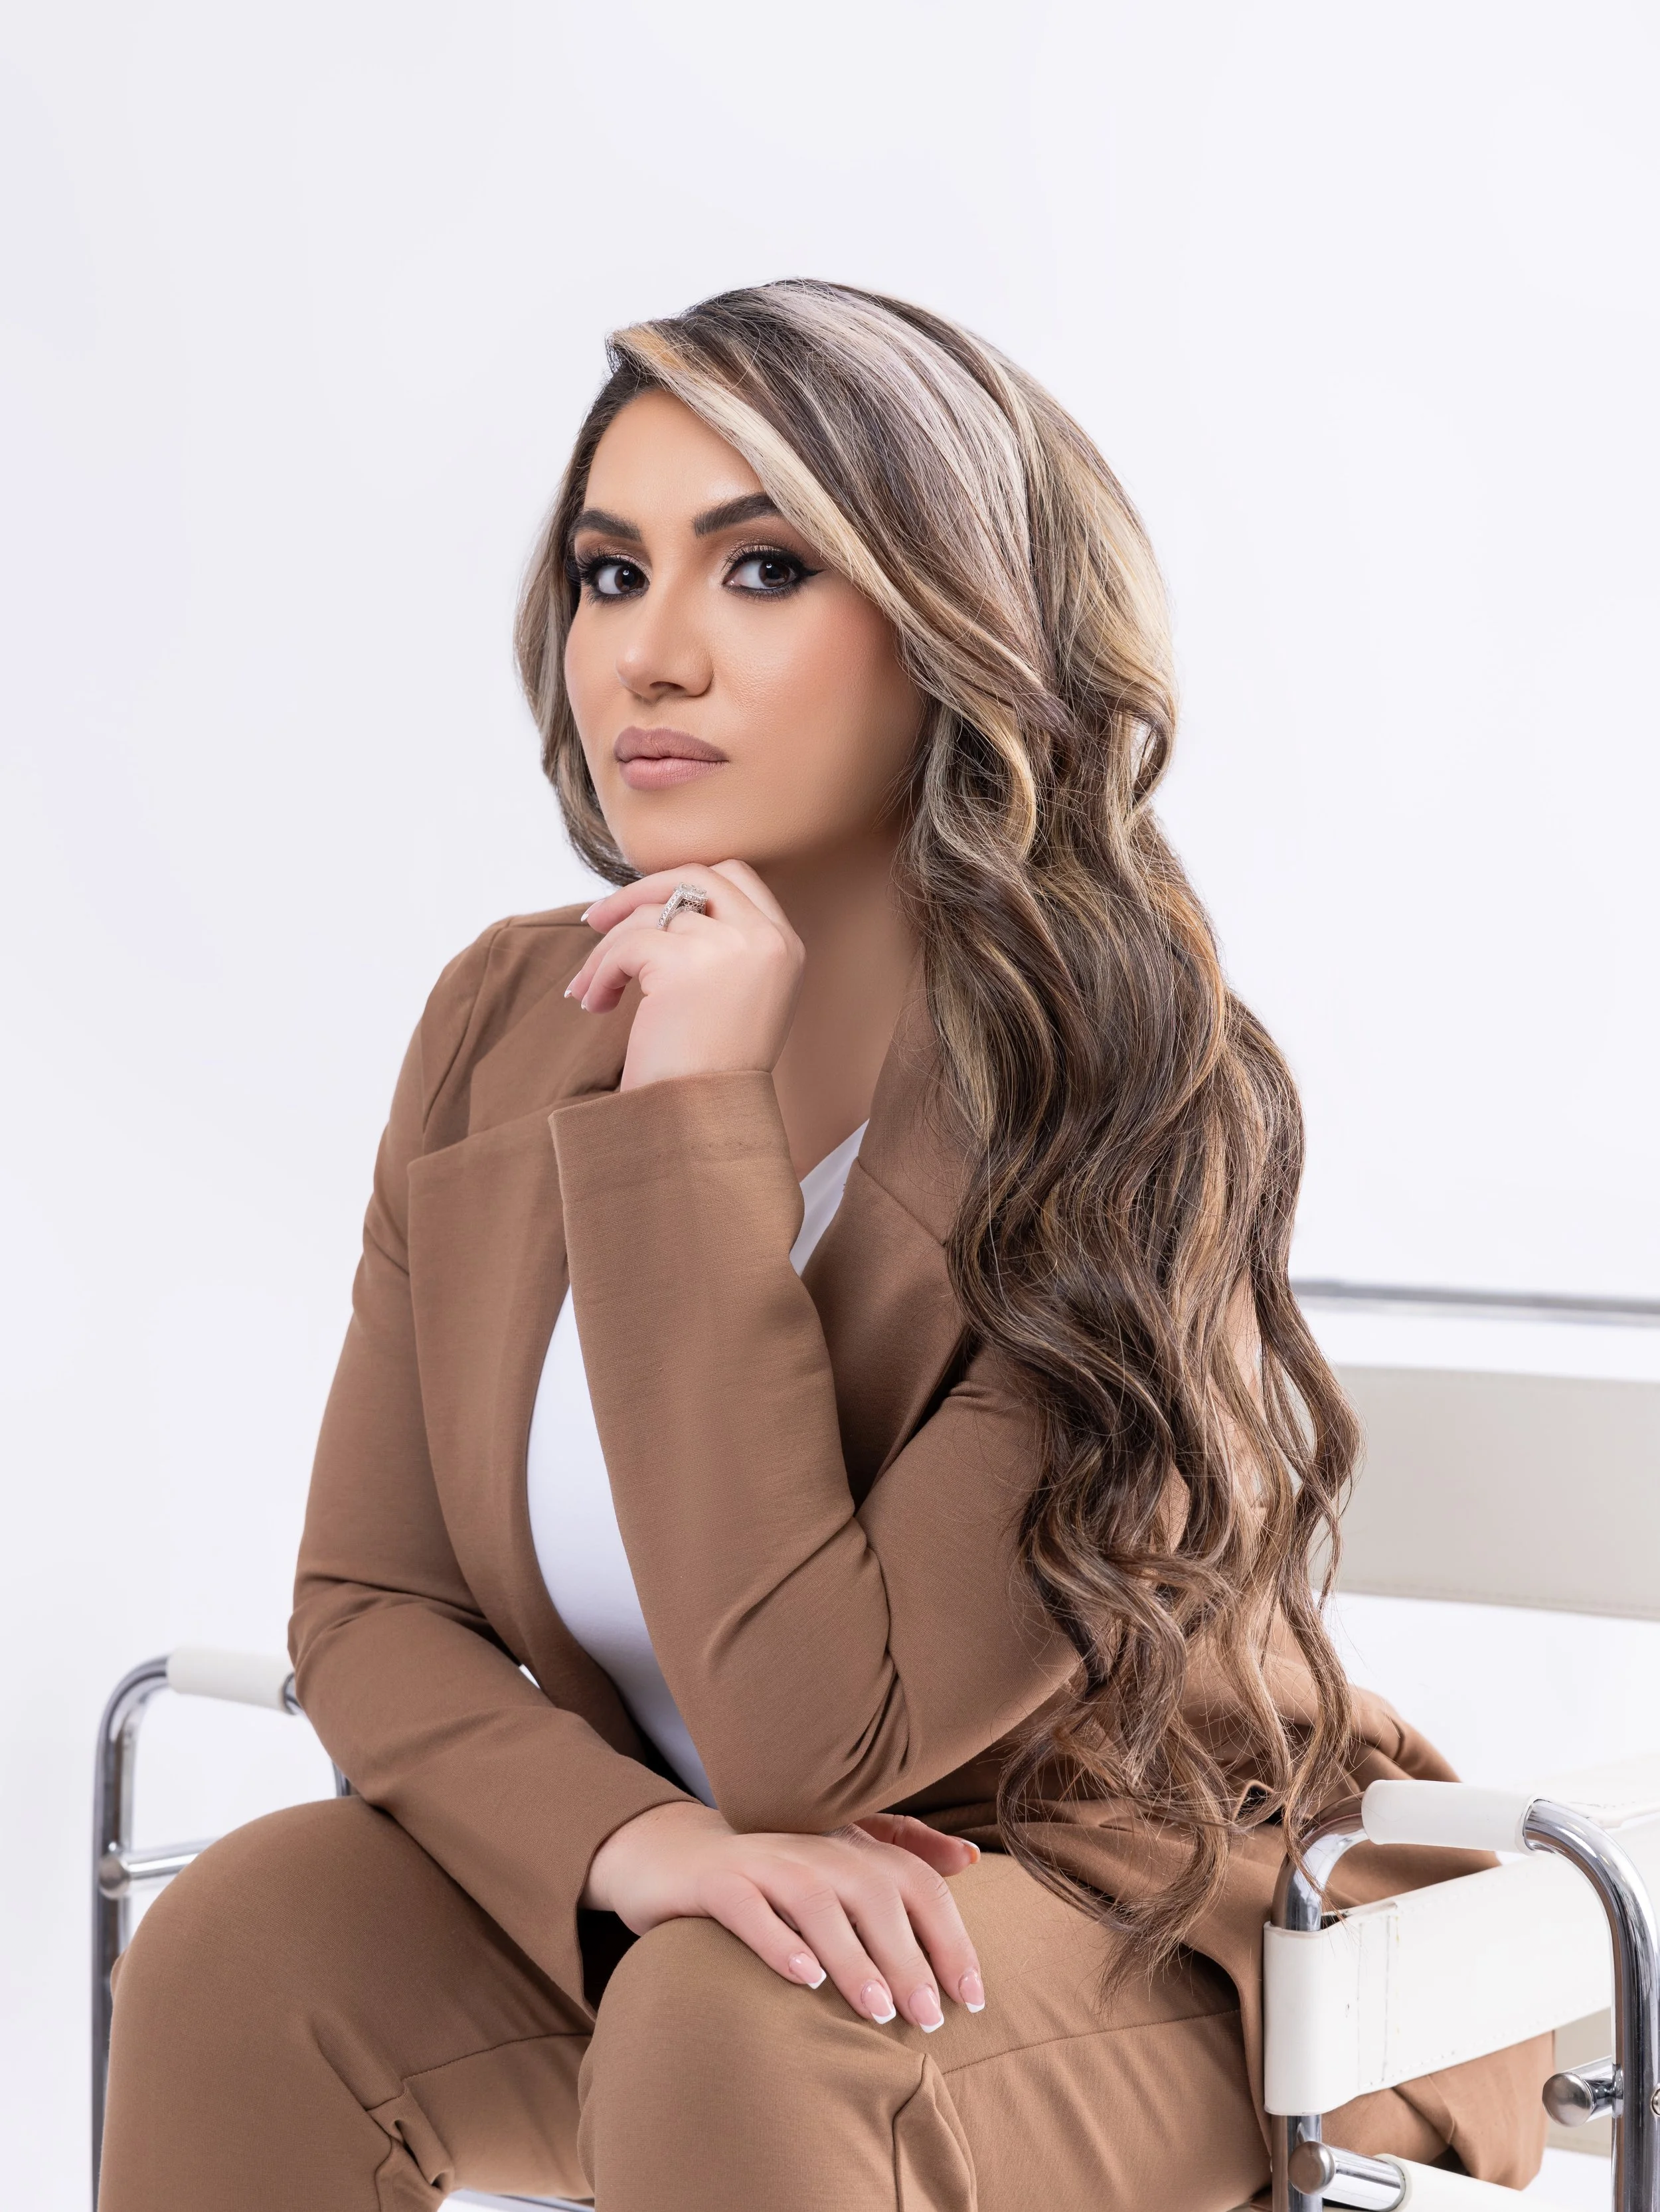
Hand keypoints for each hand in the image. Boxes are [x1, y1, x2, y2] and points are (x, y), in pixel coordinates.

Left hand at [566, 861, 803, 1092]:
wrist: (703, 1122)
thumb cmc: (712, 1074)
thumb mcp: (740, 999)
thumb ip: (723, 947)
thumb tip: (662, 905)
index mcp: (785, 946)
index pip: (736, 877)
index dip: (684, 885)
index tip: (647, 907)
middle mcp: (766, 939)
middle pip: (696, 875)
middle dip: (640, 891)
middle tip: (597, 920)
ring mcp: (729, 946)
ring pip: (649, 915)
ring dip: (607, 950)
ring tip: (590, 990)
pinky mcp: (685, 963)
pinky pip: (626, 945)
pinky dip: (600, 972)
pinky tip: (596, 1004)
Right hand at [582, 1800, 986, 2029]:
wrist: (672, 1853)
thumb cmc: (770, 1874)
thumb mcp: (837, 1860)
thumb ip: (903, 1853)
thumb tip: (968, 1858)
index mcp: (849, 1847)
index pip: (915, 1881)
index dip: (949, 1936)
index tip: (971, 1997)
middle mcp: (813, 1847)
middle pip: (875, 1892)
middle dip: (908, 1955)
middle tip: (928, 2017)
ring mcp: (762, 1861)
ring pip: (817, 1901)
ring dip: (852, 1955)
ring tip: (878, 2010)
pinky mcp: (717, 1881)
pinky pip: (749, 1908)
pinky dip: (779, 1940)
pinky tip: (803, 1978)